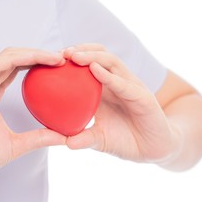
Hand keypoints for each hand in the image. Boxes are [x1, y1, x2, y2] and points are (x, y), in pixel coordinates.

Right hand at [0, 48, 65, 198]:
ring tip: (57, 57)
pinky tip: (41, 60)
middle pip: (14, 58)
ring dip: (34, 53)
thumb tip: (64, 137)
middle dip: (38, 53)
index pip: (15, 69)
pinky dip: (21, 59)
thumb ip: (39, 138)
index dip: (36, 62)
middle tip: (62, 58)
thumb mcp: (17, 145)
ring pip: (7, 56)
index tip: (59, 66)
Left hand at [64, 44, 178, 162]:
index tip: (47, 61)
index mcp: (105, 90)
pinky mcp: (143, 97)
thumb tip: (60, 141)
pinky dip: (109, 76)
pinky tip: (94, 71)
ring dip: (91, 57)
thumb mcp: (100, 140)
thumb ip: (83, 138)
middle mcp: (118, 83)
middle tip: (57, 54)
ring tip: (72, 56)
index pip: (87, 65)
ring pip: (112, 62)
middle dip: (79, 50)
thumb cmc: (127, 141)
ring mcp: (131, 87)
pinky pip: (125, 84)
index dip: (70, 60)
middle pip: (99, 56)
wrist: (154, 151)